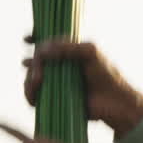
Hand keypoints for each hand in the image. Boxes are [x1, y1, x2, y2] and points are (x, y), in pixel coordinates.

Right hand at [24, 36, 142, 136]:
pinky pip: (35, 98)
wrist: (115, 102)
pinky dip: (30, 95)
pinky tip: (34, 95)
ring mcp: (56, 86)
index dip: (34, 40)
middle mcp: (60, 69)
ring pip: (31, 80)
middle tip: (39, 71)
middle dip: (33, 63)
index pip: (46, 45)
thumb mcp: (90, 52)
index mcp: (68, 54)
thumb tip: (41, 50)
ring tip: (37, 81)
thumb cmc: (107, 75)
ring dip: (29, 79)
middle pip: (35, 62)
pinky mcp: (55, 102)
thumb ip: (67, 47)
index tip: (27, 39)